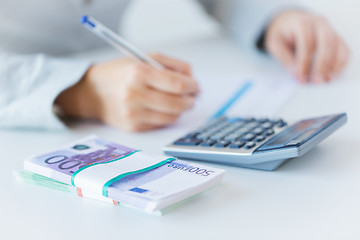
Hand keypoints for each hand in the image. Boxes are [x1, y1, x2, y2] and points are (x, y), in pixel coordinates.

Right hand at [55, 54, 198, 130]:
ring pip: (171, 117)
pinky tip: (164, 108)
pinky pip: (161, 124)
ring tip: (180, 102)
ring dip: (181, 110)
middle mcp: (135, 94)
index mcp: (139, 73)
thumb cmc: (122, 73)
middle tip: (193, 96)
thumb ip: (172, 65)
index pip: (177, 84)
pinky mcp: (133, 127)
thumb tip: (192, 79)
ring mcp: (133, 113)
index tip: (196, 86)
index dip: (192, 86)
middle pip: (177, 103)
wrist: (94, 92)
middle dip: (190, 100)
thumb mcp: (145, 59)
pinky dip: (168, 116)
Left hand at [265, 10, 349, 82]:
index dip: (304, 62)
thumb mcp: (275, 44)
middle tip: (317, 81)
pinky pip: (343, 50)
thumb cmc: (281, 34)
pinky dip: (341, 63)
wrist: (288, 23)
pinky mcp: (335, 37)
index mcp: (301, 23)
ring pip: (338, 45)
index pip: (306, 42)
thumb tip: (296, 75)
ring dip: (334, 65)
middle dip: (322, 63)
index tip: (301, 77)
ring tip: (326, 80)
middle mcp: (318, 23)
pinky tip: (332, 75)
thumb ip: (285, 59)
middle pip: (326, 42)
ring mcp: (329, 29)